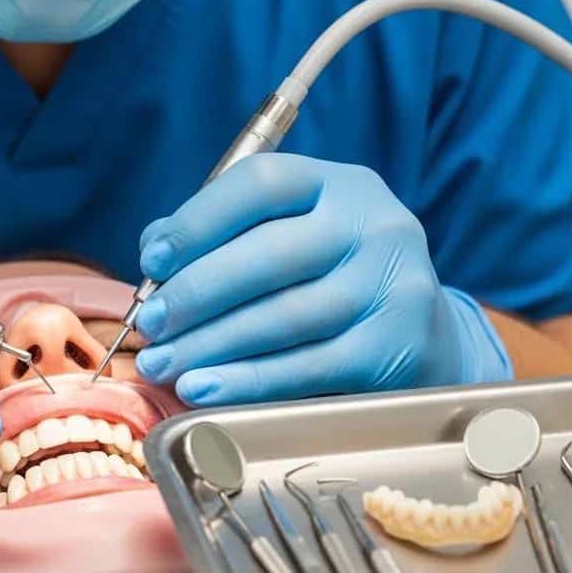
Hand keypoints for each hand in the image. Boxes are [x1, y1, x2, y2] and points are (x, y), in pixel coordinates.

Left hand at [134, 155, 510, 404]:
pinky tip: (205, 388)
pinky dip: (248, 381)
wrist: (421, 334)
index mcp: (339, 184)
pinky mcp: (397, 348)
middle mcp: (375, 225)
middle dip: (196, 294)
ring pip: (284, 316)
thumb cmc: (328, 278)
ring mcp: (393, 286)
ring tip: (163, 364)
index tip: (152, 261)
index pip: (261, 184)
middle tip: (150, 326)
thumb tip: (155, 251)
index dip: (197, 222)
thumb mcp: (287, 235)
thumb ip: (223, 234)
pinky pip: (309, 367)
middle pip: (269, 256)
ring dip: (212, 345)